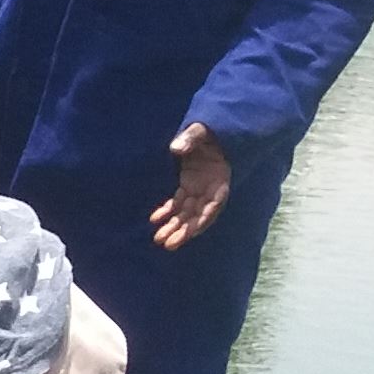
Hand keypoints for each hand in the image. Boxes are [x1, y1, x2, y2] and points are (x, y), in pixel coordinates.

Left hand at [150, 123, 231, 250]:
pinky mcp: (188, 185)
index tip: (192, 231)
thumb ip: (190, 138)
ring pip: (187, 213)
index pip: (214, 204)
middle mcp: (211, 188)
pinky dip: (167, 211)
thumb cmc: (208, 130)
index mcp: (220, 178)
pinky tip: (154, 219)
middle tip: (169, 244)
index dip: (203, 218)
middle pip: (199, 214)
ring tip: (159, 239)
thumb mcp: (201, 130)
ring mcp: (199, 188)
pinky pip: (178, 203)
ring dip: (174, 226)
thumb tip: (176, 148)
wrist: (208, 129)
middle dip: (185, 230)